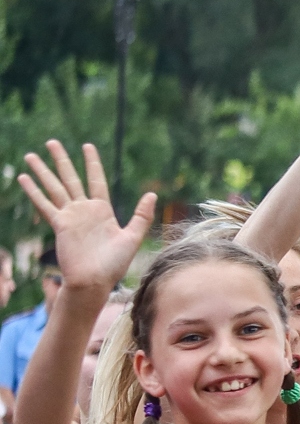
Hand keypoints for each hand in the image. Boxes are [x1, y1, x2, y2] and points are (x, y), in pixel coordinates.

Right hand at [17, 142, 155, 292]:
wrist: (95, 281)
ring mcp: (70, 216)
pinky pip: (45, 204)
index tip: (87, 146)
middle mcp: (84, 210)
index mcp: (103, 211)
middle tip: (51, 142)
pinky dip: (34, 191)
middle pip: (70, 178)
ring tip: (31, 156)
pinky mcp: (59, 225)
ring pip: (54, 187)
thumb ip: (141, 215)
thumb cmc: (115, 264)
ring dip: (43, 171)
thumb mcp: (132, 237)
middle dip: (61, 160)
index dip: (92, 163)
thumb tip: (152, 194)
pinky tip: (24, 178)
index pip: (96, 180)